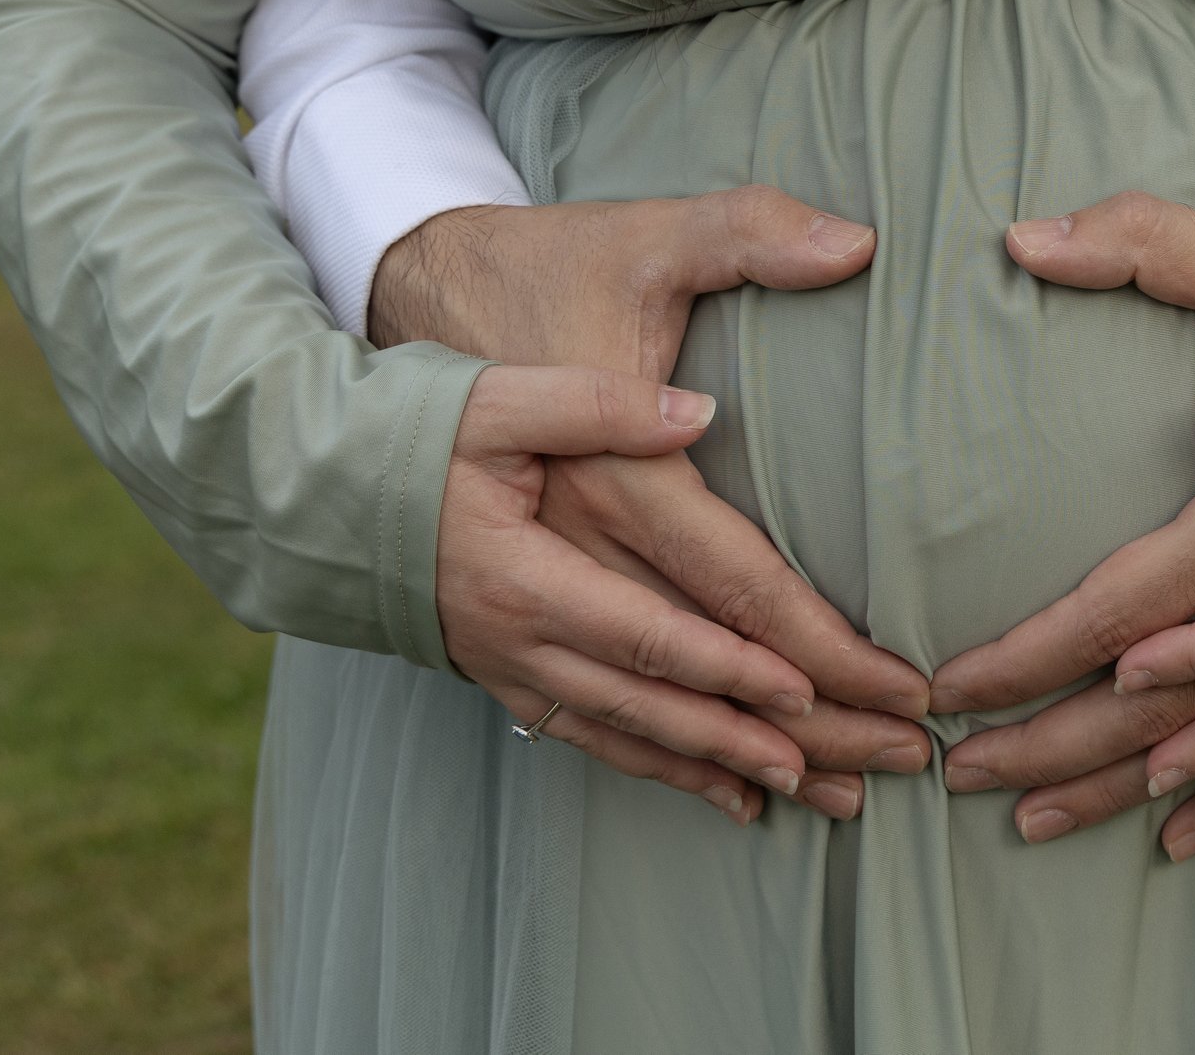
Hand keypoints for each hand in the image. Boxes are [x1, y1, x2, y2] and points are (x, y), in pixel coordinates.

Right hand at [386, 188, 931, 820]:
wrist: (315, 484)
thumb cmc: (413, 427)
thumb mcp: (493, 397)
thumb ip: (593, 403)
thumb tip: (698, 415)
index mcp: (526, 571)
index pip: (656, 627)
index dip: (739, 662)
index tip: (823, 685)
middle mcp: (523, 639)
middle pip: (668, 702)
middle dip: (780, 736)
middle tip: (880, 759)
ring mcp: (514, 669)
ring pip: (642, 736)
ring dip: (739, 768)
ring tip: (835, 796)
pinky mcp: (513, 677)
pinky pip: (601, 741)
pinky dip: (672, 772)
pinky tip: (739, 798)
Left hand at [930, 192, 1194, 856]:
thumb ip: (1147, 246)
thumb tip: (1030, 241)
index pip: (1125, 612)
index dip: (1032, 658)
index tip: (954, 689)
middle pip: (1168, 707)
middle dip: (1061, 750)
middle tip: (966, 778)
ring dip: (1138, 787)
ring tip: (1047, 819)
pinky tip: (1191, 825)